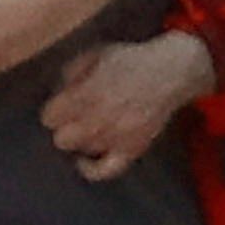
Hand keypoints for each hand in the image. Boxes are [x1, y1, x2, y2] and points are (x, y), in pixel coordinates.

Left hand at [39, 32, 215, 181]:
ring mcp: (117, 136)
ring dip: (83, 139)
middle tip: (75, 118)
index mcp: (88, 94)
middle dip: (66, 127)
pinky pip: (106, 170)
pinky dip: (92, 169)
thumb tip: (58, 91)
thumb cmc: (133, 60)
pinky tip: (85, 160)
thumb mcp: (98, 54)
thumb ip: (72, 71)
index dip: (55, 110)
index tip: (62, 106)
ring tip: (90, 127)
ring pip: (82, 150)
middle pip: (62, 139)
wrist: (174, 70)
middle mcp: (100, 118)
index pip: (50, 117)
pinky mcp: (133, 148)